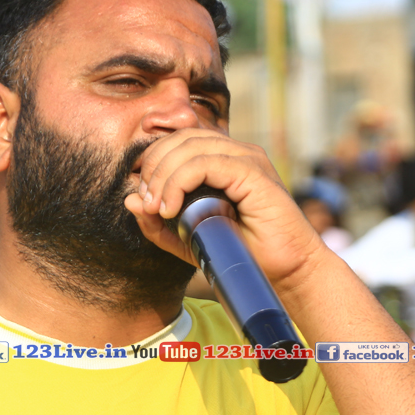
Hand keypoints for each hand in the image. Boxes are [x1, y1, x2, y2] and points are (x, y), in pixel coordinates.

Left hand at [122, 129, 326, 292]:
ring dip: (163, 176)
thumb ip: (158, 224)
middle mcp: (236, 152)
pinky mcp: (253, 172)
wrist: (285, 275)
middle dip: (153, 168)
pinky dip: (180, 182)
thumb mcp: (188, 242)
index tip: (143, 200)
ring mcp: (247, 159)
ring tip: (159, 209)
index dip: (153, 164)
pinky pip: (205, 162)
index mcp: (223, 160)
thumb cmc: (243, 257)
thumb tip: (130, 201)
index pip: (177, 142)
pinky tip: (171, 208)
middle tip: (147, 203)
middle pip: (179, 139)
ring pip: (189, 147)